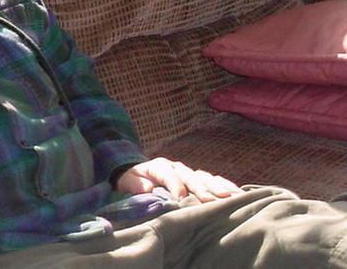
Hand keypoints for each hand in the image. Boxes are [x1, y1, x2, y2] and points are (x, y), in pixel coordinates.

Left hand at [115, 157, 241, 201]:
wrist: (140, 174)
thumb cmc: (134, 180)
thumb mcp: (127, 181)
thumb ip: (135, 184)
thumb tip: (148, 188)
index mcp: (159, 167)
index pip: (168, 175)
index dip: (175, 185)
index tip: (180, 199)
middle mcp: (177, 167)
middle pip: (191, 176)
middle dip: (202, 188)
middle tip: (212, 199)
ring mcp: (190, 172)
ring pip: (206, 178)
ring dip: (219, 187)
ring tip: (232, 197)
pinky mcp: (199, 178)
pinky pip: (214, 181)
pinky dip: (226, 187)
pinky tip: (239, 194)